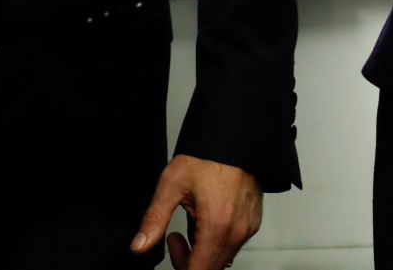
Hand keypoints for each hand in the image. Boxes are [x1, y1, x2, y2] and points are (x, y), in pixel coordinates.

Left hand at [129, 155, 261, 269]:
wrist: (235, 136)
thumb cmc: (207, 154)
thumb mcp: (172, 184)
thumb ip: (154, 219)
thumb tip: (139, 245)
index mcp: (216, 225)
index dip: (180, 265)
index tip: (171, 244)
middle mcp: (236, 231)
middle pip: (210, 268)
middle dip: (189, 259)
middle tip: (175, 235)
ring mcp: (247, 227)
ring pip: (222, 258)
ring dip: (203, 251)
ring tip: (191, 221)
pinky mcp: (253, 222)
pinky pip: (233, 244)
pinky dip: (217, 241)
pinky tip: (207, 218)